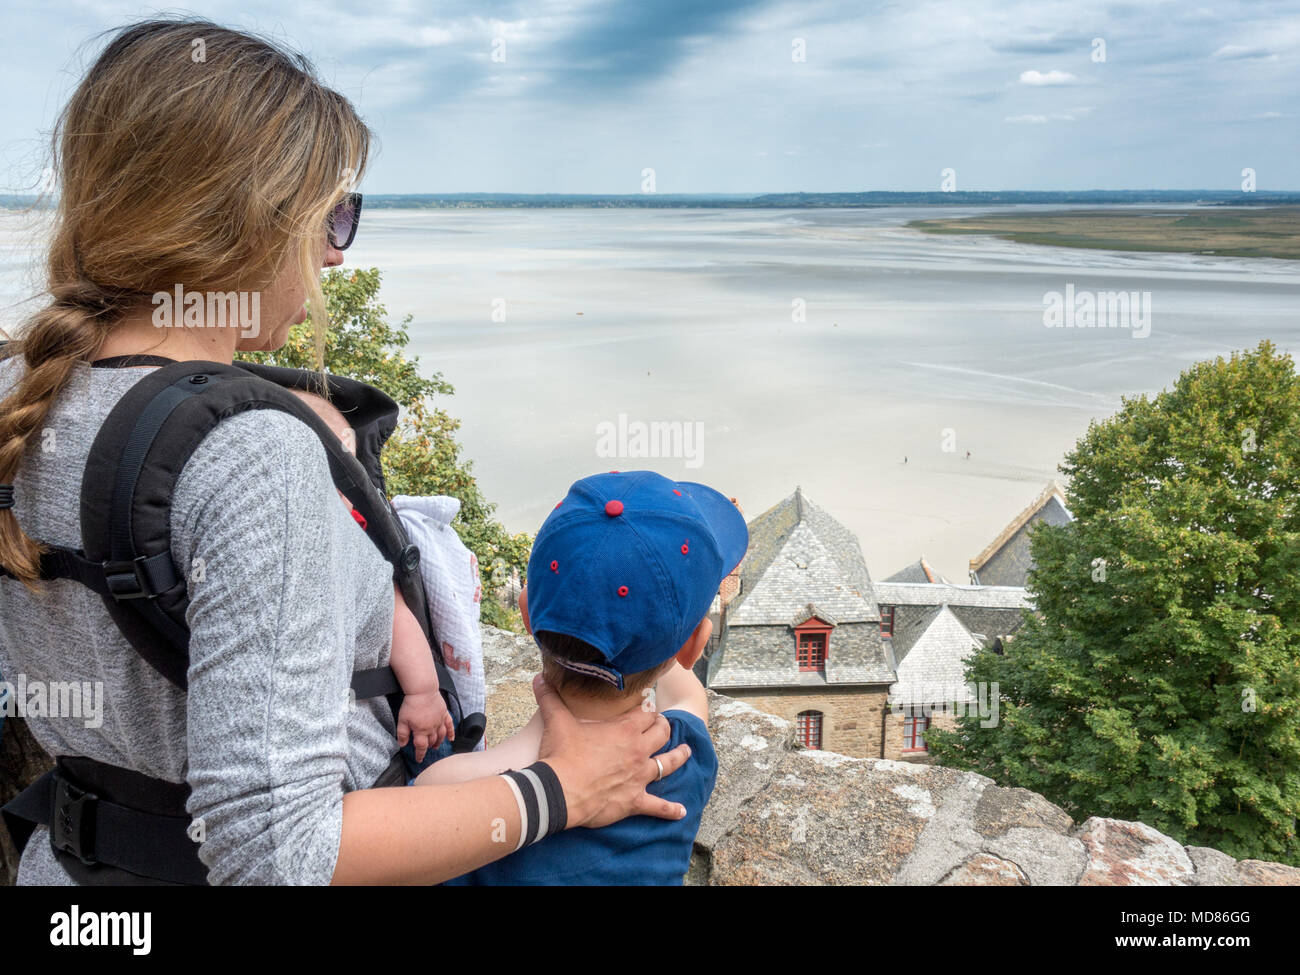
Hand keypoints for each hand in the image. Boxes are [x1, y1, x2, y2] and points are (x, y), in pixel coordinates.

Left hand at [397, 689, 453, 762]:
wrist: (423, 690)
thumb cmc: (412, 704)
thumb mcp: (402, 720)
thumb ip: (403, 733)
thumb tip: (402, 744)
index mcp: (421, 731)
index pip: (421, 747)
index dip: (420, 754)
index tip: (419, 759)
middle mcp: (432, 728)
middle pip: (431, 741)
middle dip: (428, 747)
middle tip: (426, 750)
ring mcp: (439, 721)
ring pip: (441, 736)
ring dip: (439, 742)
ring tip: (436, 746)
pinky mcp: (444, 714)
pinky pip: (450, 725)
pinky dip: (451, 733)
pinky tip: (452, 738)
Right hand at [532, 674, 691, 828]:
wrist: (559, 791)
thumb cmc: (561, 755)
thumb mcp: (556, 722)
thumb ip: (550, 699)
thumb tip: (538, 679)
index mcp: (623, 730)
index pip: (645, 712)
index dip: (647, 707)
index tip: (648, 704)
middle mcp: (637, 750)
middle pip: (661, 734)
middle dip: (664, 727)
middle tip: (664, 725)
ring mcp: (639, 776)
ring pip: (668, 764)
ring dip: (679, 757)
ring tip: (687, 752)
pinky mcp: (634, 800)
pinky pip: (658, 806)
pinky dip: (670, 810)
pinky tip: (681, 811)